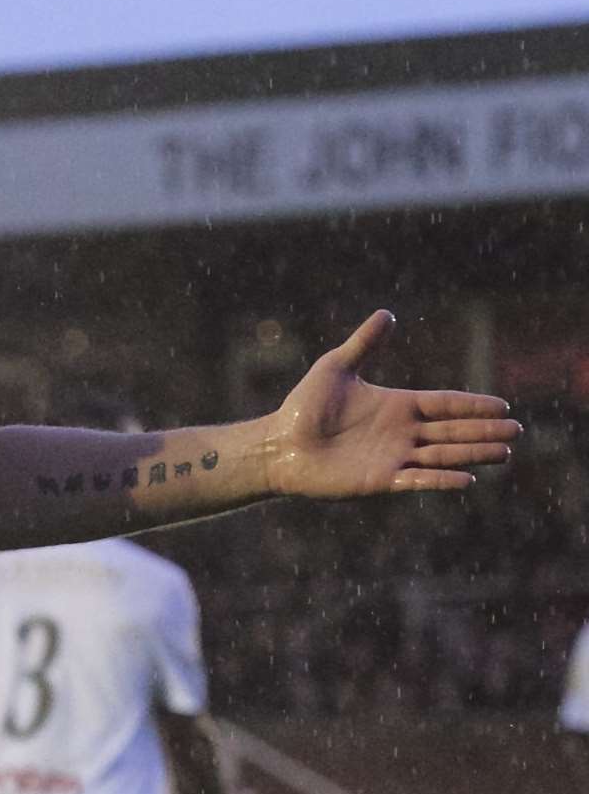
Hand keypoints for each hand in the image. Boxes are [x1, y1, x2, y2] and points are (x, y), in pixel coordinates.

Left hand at [265, 310, 520, 497]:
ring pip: (443, 455)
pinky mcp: (380, 480)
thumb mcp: (335, 367)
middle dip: (484, 431)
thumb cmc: (303, 407)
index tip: (503, 406)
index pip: (445, 403)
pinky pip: (417, 480)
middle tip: (516, 431)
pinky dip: (441, 480)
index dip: (473, 405)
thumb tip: (387, 313)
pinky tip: (467, 480)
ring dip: (473, 454)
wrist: (278, 445)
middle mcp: (401, 433)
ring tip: (505, 453)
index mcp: (398, 405)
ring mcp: (393, 457)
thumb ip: (364, 343)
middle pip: (452, 430)